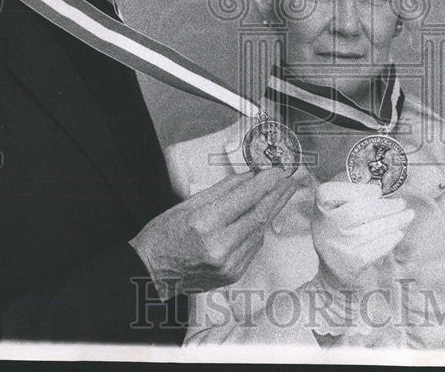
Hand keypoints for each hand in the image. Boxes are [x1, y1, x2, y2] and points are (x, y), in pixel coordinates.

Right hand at [130, 167, 297, 296]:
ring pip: (260, 230)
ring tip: (284, 191)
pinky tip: (262, 215)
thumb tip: (250, 177)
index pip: (246, 199)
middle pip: (260, 215)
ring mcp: (229, 264)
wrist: (151, 272)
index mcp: (205, 225)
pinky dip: (259, 228)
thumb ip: (223, 191)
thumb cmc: (163, 237)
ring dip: (273, 209)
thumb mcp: (187, 204)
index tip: (279, 170)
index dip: (266, 182)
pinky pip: (254, 246)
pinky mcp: (233, 274)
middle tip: (293, 177)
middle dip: (279, 193)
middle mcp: (220, 247)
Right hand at [311, 182, 414, 290]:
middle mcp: (324, 226)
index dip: (360, 190)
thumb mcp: (338, 206)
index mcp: (320, 205)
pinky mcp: (352, 263)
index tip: (378, 192)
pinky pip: (375, 249)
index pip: (334, 192)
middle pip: (357, 212)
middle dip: (385, 206)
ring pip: (369, 231)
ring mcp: (338, 246)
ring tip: (408, 216)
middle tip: (402, 203)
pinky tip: (398, 232)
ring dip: (394, 221)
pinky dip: (390, 239)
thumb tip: (385, 190)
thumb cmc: (341, 226)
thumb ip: (355, 193)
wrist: (334, 267)